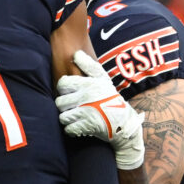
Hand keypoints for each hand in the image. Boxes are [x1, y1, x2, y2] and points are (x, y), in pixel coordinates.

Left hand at [56, 50, 144, 168]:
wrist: (124, 122)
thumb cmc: (110, 98)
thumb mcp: (102, 79)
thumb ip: (88, 65)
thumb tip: (76, 53)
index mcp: (88, 84)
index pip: (62, 84)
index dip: (63, 89)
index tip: (69, 92)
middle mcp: (86, 98)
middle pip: (60, 102)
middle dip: (65, 106)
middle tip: (73, 106)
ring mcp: (86, 113)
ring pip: (62, 116)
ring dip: (67, 118)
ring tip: (75, 116)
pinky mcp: (87, 127)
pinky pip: (68, 129)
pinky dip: (71, 130)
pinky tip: (78, 125)